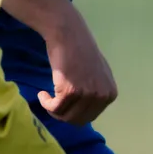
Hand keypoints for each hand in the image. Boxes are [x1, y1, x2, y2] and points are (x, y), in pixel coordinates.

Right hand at [36, 5, 117, 125]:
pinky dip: (45, 104)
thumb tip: (86, 110)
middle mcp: (102, 96)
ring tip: (46, 96)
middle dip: (63, 114)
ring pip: (65, 116)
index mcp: (110, 94)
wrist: (68, 34)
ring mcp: (87, 94)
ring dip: (52, 109)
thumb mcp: (97, 74)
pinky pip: (55, 108)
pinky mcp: (70, 91)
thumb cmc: (79, 51)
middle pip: (78, 120)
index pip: (89, 116)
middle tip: (53, 103)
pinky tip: (42, 94)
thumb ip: (95, 92)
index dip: (74, 112)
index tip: (64, 103)